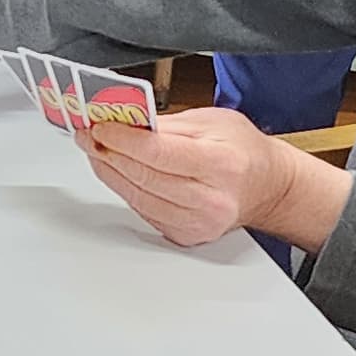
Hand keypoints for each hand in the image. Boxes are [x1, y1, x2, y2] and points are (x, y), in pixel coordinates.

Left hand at [78, 104, 285, 248]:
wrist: (267, 188)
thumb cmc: (243, 151)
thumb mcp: (211, 121)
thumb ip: (166, 123)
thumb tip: (123, 120)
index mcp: (221, 165)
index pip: (158, 153)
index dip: (121, 139)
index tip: (99, 126)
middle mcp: (211, 200)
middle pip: (143, 177)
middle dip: (108, 153)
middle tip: (88, 135)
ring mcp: (198, 223)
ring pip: (137, 197)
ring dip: (110, 172)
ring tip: (97, 150)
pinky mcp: (185, 236)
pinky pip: (143, 211)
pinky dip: (126, 189)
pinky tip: (118, 171)